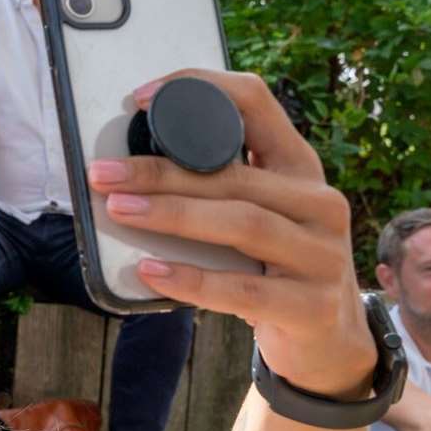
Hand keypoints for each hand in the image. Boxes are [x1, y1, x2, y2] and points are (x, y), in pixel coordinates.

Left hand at [92, 70, 374, 396]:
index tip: (140, 98)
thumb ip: (220, 189)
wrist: (328, 341)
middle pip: (234, 174)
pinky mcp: (312, 305)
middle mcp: (319, 202)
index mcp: (300, 168)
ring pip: (241, 223)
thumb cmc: (275, 269)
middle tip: (103, 174)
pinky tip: (150, 271)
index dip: (199, 89)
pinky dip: (192, 280)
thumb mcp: (261, 218)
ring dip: (172, 215)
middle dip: (161, 171)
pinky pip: (243, 290)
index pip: (257, 103)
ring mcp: (323, 254)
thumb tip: (130, 173)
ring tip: (119, 210)